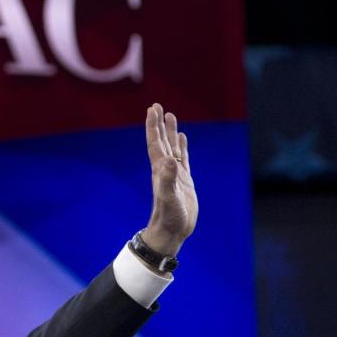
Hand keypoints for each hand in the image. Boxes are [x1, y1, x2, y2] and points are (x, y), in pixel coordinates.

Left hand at [141, 103, 197, 255]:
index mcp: (160, 169)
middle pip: (161, 140)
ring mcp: (175, 173)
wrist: (172, 230)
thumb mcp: (169, 197)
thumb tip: (169, 161)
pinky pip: (183, 158)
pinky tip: (182, 138)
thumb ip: (168, 180)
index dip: (153, 126)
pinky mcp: (184, 180)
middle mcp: (165, 168)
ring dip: (170, 132)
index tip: (152, 109)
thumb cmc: (169, 216)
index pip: (155, 142)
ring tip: (170, 115)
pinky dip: (182, 147)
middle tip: (157, 106)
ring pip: (172, 147)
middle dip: (159, 123)